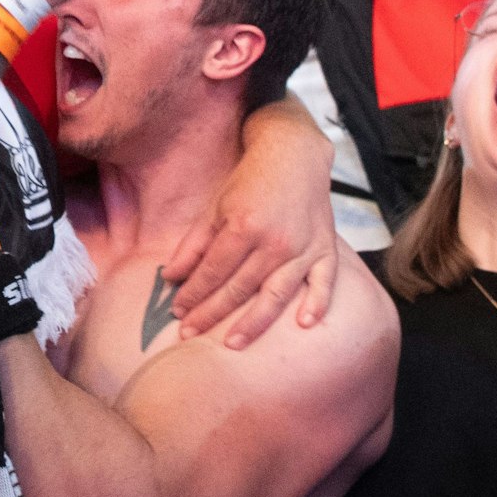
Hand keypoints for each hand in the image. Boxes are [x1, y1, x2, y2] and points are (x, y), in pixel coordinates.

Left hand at [162, 99, 338, 346]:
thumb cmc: (250, 180)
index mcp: (243, 227)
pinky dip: (316, 303)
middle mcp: (274, 241)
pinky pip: (324, 281)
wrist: (294, 154)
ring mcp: (302, 247)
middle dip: (211, 313)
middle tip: (191, 333)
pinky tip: (304, 324)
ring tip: (232, 343)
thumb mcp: (215, 206)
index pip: (213, 272)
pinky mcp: (325, 247)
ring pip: (276, 294)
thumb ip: (194, 244)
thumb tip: (171, 276)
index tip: (178, 311)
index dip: (193, 294)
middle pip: (239, 288)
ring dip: (253, 322)